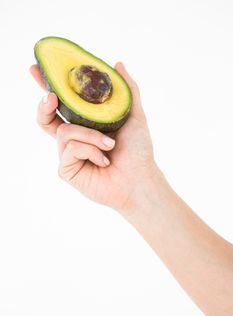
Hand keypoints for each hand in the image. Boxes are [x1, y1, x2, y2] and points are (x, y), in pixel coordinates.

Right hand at [30, 62, 158, 211]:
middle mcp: (74, 139)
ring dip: (90, 136)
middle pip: (46, 118)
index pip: (62, 104)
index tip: (37, 69)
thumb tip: (118, 63)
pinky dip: (91, 150)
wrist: (140, 178)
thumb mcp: (134, 115)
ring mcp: (68, 155)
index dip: (47, 87)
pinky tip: (104, 160)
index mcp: (85, 125)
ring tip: (110, 145)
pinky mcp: (66, 169)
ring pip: (64, 132)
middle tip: (51, 97)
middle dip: (44, 105)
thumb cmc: (138, 150)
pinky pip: (70, 148)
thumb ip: (126, 90)